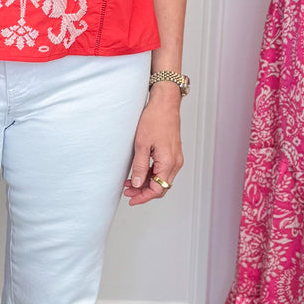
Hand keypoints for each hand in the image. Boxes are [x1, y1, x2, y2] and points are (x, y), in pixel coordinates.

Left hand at [123, 83, 183, 206]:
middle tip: (128, 191)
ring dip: (147, 183)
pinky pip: (163, 170)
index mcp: (168, 162)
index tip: (131, 198)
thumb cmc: (155, 119)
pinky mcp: (173, 153)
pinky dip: (152, 174)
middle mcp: (176, 163)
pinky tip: (140, 172)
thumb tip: (137, 183)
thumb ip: (139, 166)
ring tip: (130, 182)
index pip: (157, 189)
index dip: (143, 197)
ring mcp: (176, 158)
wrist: (165, 104)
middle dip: (144, 192)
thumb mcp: (141, 144)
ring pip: (162, 179)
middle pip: (161, 187)